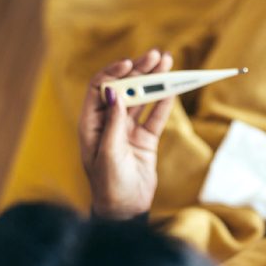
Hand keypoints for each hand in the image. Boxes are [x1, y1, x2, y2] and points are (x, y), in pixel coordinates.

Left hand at [78, 49, 173, 219]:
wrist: (125, 210)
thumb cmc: (109, 186)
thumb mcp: (108, 154)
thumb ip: (113, 123)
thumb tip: (113, 92)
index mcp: (91, 123)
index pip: (101, 88)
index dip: (115, 73)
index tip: (131, 64)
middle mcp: (109, 123)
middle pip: (124, 88)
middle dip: (140, 70)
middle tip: (157, 55)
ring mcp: (128, 130)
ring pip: (142, 99)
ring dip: (154, 81)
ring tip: (168, 64)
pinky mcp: (145, 140)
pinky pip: (156, 116)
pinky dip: (164, 102)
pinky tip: (173, 88)